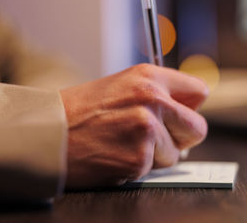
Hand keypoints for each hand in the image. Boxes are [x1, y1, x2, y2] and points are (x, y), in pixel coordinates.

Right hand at [60, 64, 207, 187]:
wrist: (47, 134)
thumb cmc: (79, 112)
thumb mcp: (121, 87)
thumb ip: (157, 95)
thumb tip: (186, 113)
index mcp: (149, 76)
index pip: (198, 91)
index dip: (189, 107)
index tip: (177, 115)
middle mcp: (153, 98)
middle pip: (197, 127)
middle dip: (181, 137)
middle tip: (154, 137)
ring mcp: (147, 128)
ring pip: (177, 153)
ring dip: (156, 154)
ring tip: (124, 143)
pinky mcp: (139, 157)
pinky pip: (156, 169)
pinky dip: (139, 167)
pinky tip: (116, 155)